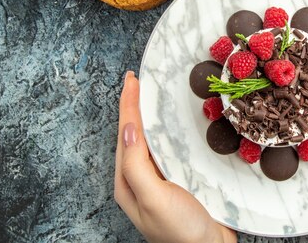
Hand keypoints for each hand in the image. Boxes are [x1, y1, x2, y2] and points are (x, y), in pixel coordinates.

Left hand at [114, 71, 236, 242]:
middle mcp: (140, 179)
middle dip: (134, 106)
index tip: (132, 79)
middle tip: (138, 81)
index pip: (126, 134)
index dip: (128, 105)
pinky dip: (168, 131)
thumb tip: (128, 130)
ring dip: (150, 117)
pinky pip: (168, 149)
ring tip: (151, 96)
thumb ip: (137, 165)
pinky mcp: (177, 181)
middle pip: (134, 134)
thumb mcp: (154, 198)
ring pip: (151, 140)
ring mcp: (158, 180)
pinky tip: (173, 125)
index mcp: (128, 182)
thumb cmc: (181, 231)